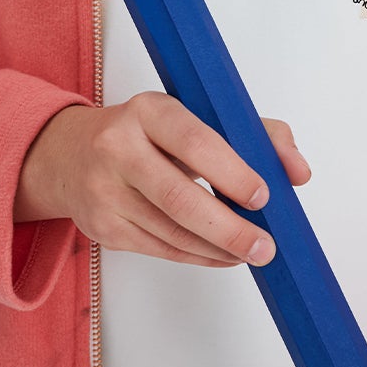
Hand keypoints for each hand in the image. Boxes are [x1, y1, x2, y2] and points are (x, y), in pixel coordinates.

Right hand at [13, 92, 310, 267]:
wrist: (69, 154)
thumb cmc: (147, 132)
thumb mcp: (193, 114)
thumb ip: (255, 132)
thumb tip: (297, 171)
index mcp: (147, 111)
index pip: (194, 141)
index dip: (231, 171)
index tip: (263, 195)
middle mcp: (118, 148)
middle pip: (179, 198)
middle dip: (229, 227)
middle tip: (265, 245)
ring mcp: (105, 191)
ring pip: (171, 231)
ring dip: (218, 248)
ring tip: (252, 251)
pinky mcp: (102, 227)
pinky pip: (159, 248)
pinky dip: (197, 256)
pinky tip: (222, 255)